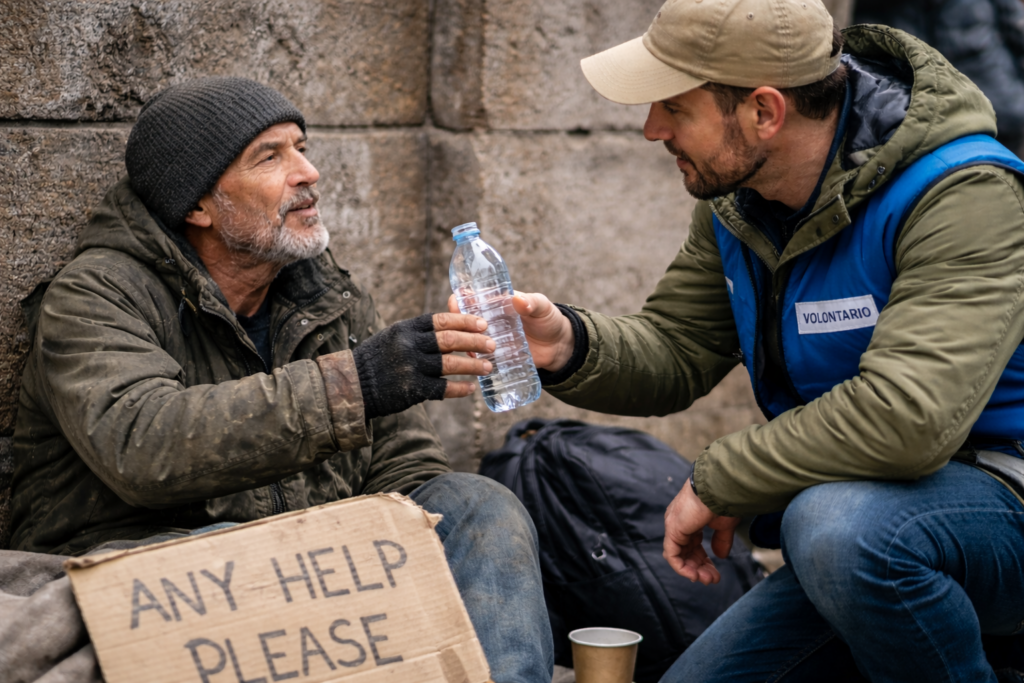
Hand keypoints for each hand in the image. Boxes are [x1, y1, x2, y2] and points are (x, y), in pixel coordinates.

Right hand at [353, 313, 494, 419]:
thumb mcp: (393, 337)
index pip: (441, 320)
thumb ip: (418, 333)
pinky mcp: (412, 389)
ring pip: (450, 363)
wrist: (353, 385)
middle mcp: (409, 345)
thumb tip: (452, 329)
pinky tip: (471, 389)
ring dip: (472, 365)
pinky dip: (459, 388)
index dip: (465, 320)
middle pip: (450, 339)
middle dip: (475, 341)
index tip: (483, 323)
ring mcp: (411, 367)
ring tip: (488, 367)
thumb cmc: (377, 359)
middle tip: (492, 345)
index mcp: (406, 328)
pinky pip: (442, 388)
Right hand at [447, 291, 574, 371]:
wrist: (558, 347)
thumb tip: (519, 300)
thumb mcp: (542, 307)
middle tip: (468, 333)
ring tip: (474, 350)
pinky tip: (478, 365)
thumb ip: (532, 302)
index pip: (468, 298)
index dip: (458, 300)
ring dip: (465, 345)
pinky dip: (474, 362)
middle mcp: (486, 321)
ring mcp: (488, 340)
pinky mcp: (493, 357)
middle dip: (457, 326)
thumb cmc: (549, 320)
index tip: (456, 305)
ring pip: (466, 341)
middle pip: (461, 321)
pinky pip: (478, 360)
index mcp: (494, 303)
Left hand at [663, 479, 740, 584]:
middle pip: (685, 553)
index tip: (715, 572)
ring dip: (692, 571)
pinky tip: (695, 575)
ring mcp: (674, 526)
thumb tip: (721, 556)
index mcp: (689, 519)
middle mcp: (679, 522)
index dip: (703, 560)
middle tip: (713, 579)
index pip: (693, 545)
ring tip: (707, 579)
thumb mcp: (724, 524)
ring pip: (678, 556)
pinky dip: (682, 568)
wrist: (720, 488)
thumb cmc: (723, 500)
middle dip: (699, 568)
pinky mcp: (672, 530)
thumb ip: (721, 540)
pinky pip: (672, 556)